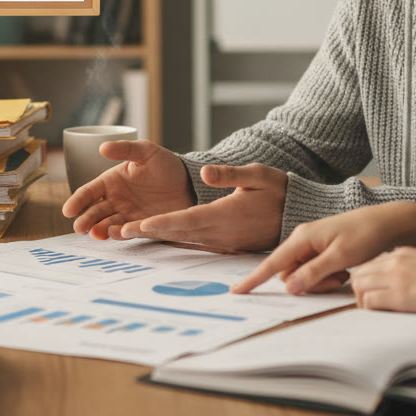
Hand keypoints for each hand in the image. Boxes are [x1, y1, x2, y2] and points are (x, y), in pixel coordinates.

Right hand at [61, 140, 193, 239]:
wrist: (190, 183)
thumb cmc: (166, 164)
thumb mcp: (145, 151)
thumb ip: (125, 150)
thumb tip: (102, 147)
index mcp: (112, 181)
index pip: (89, 192)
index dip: (77, 201)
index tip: (68, 210)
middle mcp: (116, 200)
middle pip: (95, 212)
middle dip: (85, 220)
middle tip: (79, 227)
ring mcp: (128, 215)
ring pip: (107, 224)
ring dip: (100, 229)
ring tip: (95, 233)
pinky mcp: (142, 226)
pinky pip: (127, 231)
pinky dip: (120, 234)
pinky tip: (115, 233)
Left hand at [115, 163, 287, 250]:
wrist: (296, 215)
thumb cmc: (279, 191)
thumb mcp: (259, 175)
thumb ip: (231, 174)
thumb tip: (205, 172)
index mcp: (227, 214)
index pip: (189, 220)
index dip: (163, 223)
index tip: (141, 224)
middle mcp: (222, 232)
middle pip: (179, 233)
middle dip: (149, 232)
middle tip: (119, 232)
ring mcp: (223, 241)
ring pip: (184, 239)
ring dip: (157, 237)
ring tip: (129, 234)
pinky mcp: (225, 243)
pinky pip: (195, 242)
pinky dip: (174, 239)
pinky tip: (157, 236)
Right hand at [231, 202, 415, 294]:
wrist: (387, 222)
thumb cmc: (365, 234)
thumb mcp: (340, 256)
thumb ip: (313, 272)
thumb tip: (289, 287)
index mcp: (302, 238)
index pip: (272, 262)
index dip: (254, 279)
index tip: (237, 291)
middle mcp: (303, 240)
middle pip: (290, 274)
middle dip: (309, 283)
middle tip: (338, 279)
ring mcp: (312, 244)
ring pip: (302, 274)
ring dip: (320, 281)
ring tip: (344, 274)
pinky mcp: (321, 248)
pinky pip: (313, 269)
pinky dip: (326, 275)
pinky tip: (344, 270)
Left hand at [351, 248, 415, 312]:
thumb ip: (410, 268)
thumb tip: (402, 283)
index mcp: (401, 254)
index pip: (369, 265)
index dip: (366, 280)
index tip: (372, 292)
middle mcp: (394, 263)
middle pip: (359, 274)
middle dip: (359, 290)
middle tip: (368, 305)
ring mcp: (395, 278)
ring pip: (359, 286)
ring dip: (362, 300)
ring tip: (374, 311)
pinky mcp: (400, 296)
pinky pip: (370, 302)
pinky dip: (369, 309)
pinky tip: (380, 315)